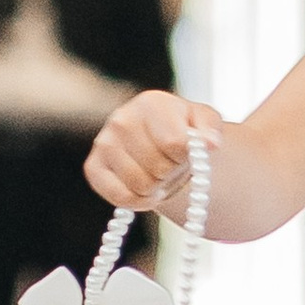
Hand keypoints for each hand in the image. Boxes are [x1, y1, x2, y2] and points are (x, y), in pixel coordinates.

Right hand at [86, 89, 223, 217]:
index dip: (187, 157)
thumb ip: (211, 129)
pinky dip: (139, 202)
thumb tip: (210, 144)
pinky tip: (144, 190)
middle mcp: (122, 118)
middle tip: (171, 164)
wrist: (159, 142)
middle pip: (158, 168)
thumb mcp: (204, 122)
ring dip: (157, 187)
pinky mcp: (93, 167)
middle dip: (172, 172)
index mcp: (151, 102)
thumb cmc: (184, 131)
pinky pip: (120, 198)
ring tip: (158, 172)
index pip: (175, 144)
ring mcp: (104, 142)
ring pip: (141, 186)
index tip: (186, 151)